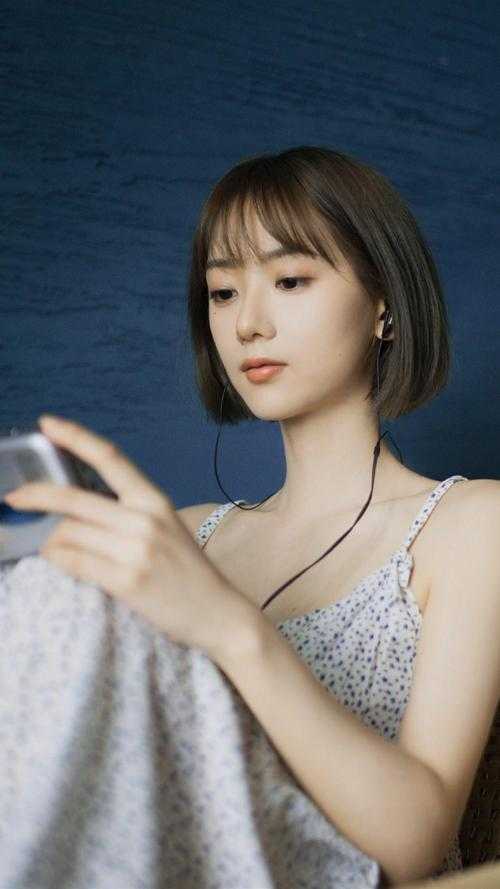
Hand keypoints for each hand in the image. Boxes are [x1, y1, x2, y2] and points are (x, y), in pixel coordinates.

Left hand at [4, 414, 254, 659]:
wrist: (218, 614)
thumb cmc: (188, 572)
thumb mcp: (166, 528)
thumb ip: (129, 512)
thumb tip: (76, 508)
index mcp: (154, 500)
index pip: (110, 458)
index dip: (75, 437)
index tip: (47, 423)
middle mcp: (144, 520)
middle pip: (74, 499)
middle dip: (35, 496)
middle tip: (13, 497)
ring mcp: (136, 551)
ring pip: (68, 534)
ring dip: (48, 540)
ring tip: (48, 546)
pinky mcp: (127, 581)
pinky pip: (74, 563)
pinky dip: (58, 560)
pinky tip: (58, 561)